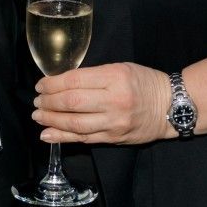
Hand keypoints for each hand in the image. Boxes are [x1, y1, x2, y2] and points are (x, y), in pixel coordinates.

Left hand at [33, 62, 172, 145]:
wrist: (170, 107)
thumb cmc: (144, 82)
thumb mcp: (121, 68)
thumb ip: (94, 75)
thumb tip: (62, 82)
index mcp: (115, 77)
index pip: (75, 80)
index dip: (52, 83)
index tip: (41, 84)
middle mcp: (114, 100)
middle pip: (71, 102)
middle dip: (48, 102)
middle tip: (36, 100)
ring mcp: (113, 122)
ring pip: (74, 123)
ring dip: (51, 120)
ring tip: (38, 116)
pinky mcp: (113, 138)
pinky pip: (83, 138)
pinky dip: (62, 137)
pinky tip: (48, 134)